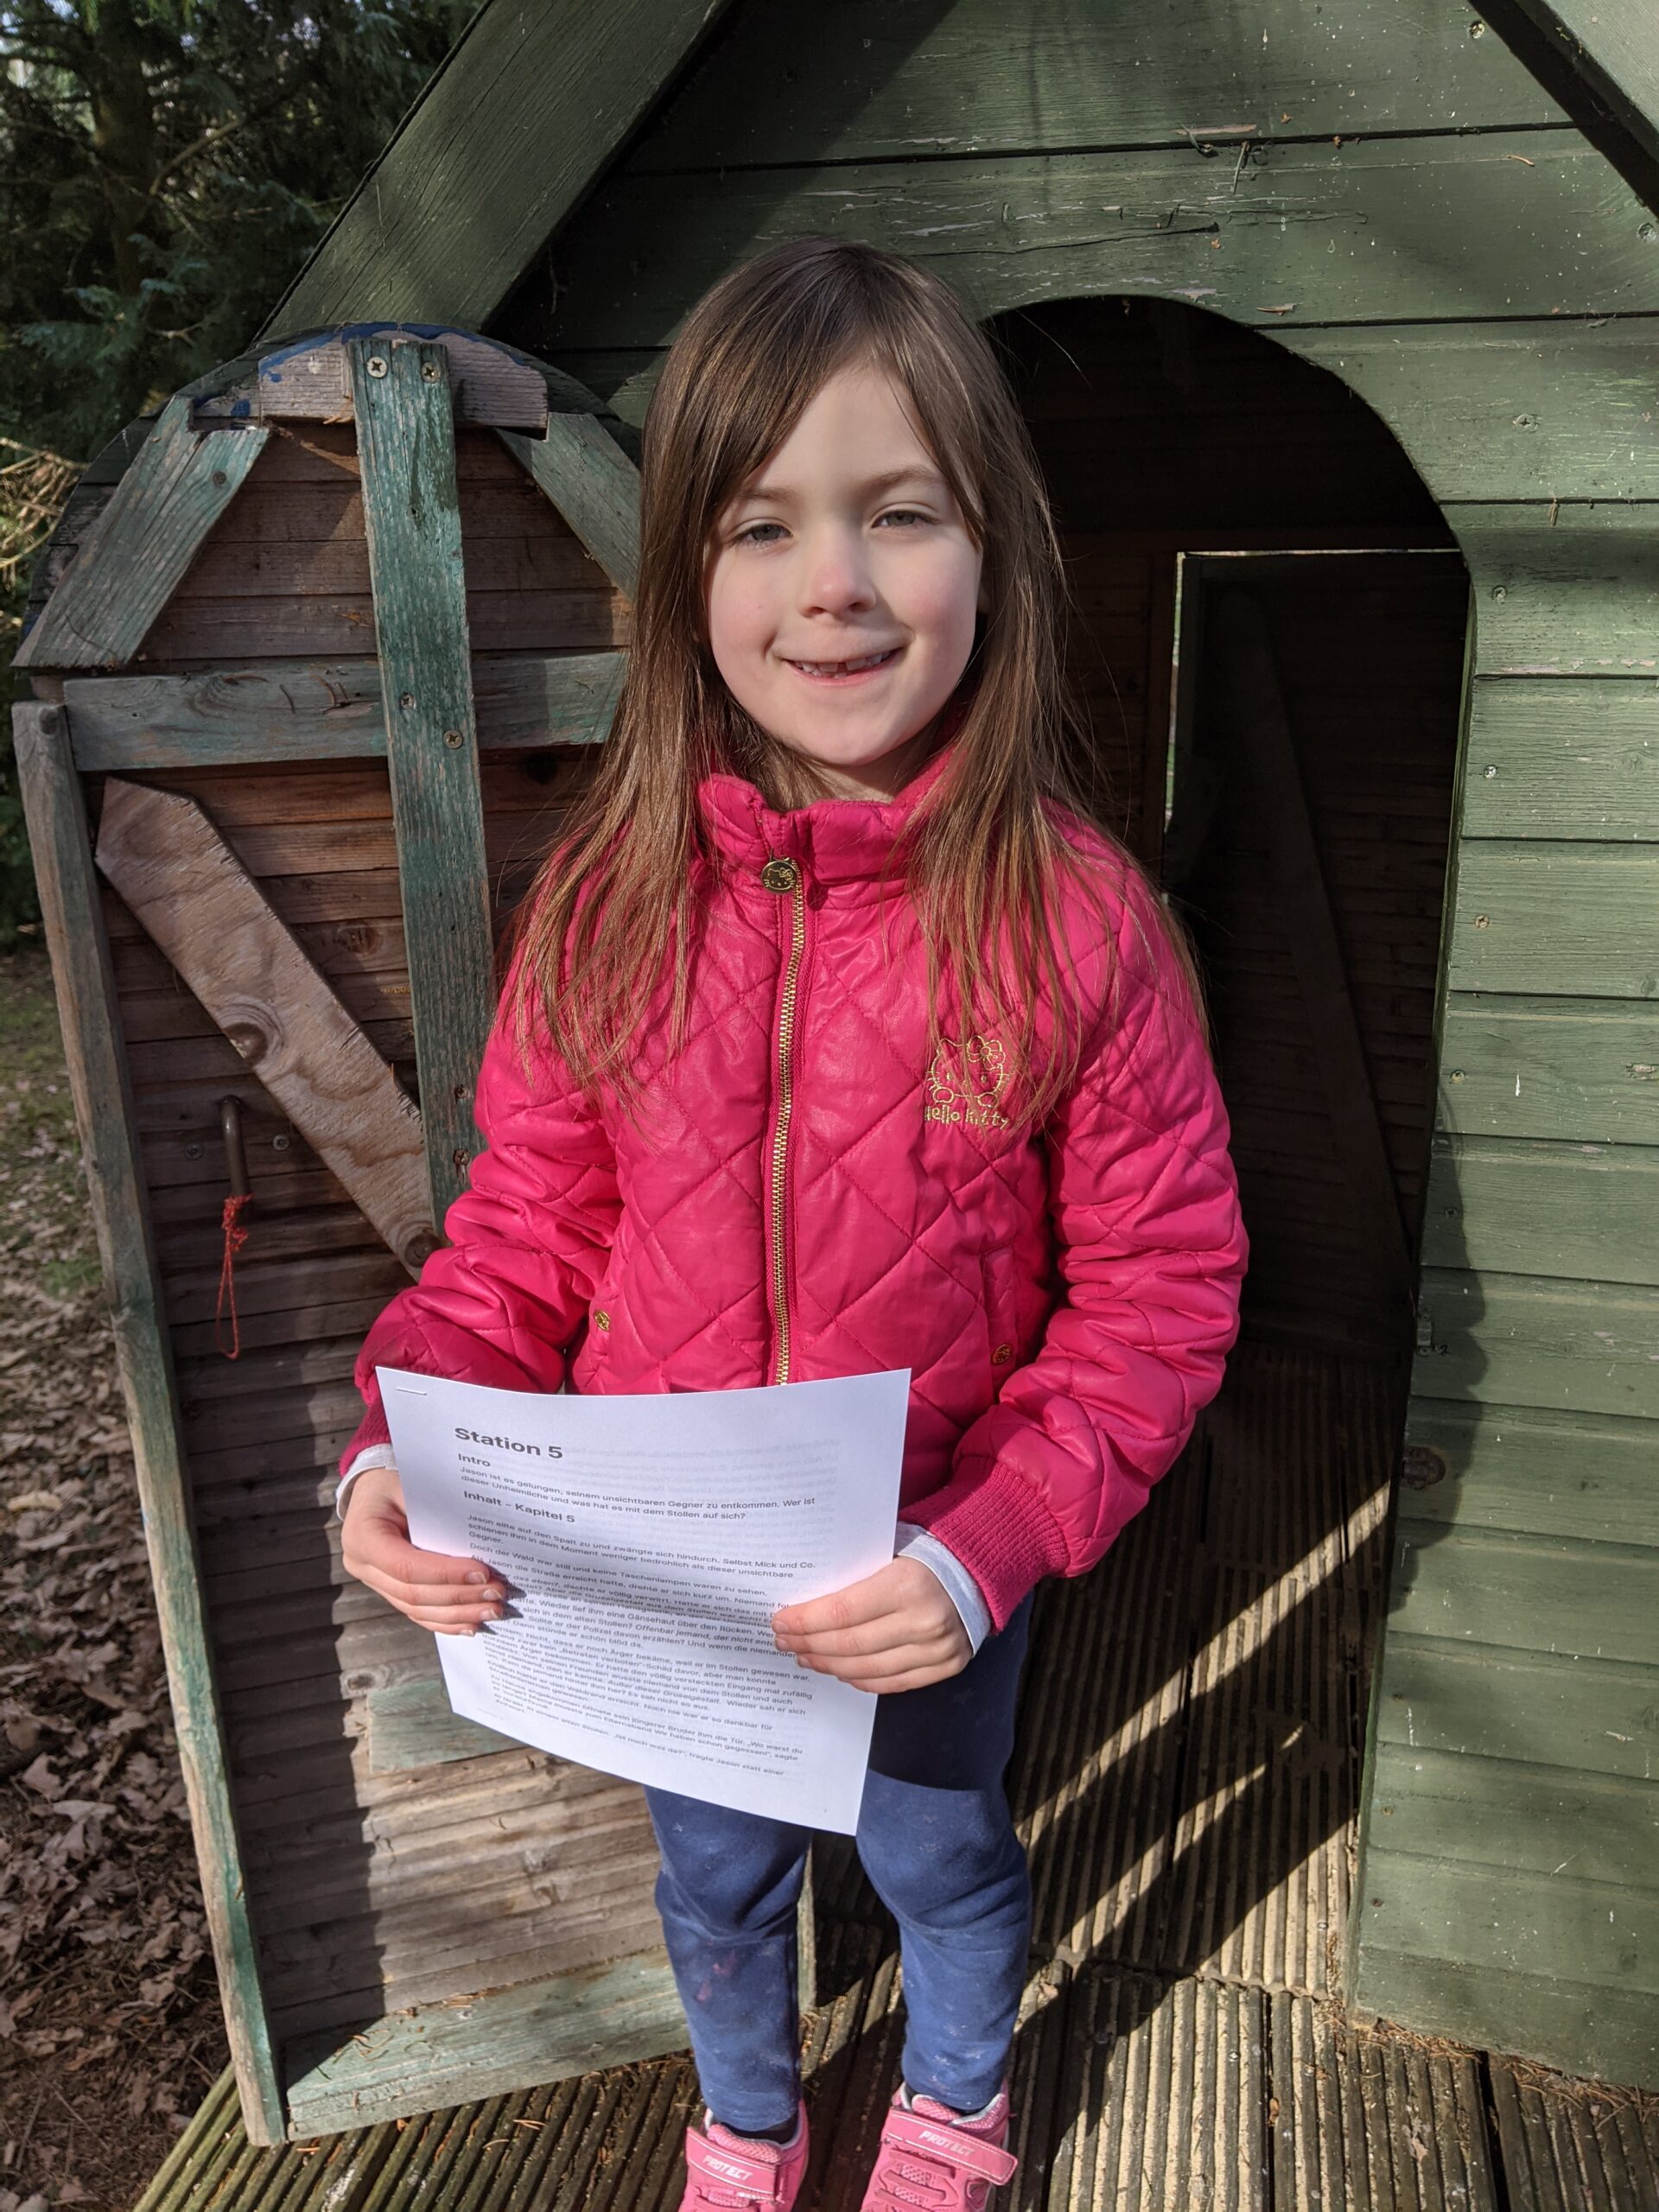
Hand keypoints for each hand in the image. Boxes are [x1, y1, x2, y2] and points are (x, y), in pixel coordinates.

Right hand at [340, 1464, 506, 1635]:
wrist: (374, 1490)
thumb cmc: (397, 1482)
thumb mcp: (413, 1485)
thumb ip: (438, 1511)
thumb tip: (481, 1540)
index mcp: (363, 1535)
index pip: (406, 1565)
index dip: (445, 1573)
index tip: (483, 1573)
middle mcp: (362, 1564)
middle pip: (414, 1593)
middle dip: (459, 1596)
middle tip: (496, 1594)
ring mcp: (373, 1582)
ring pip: (417, 1609)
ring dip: (457, 1614)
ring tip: (491, 1611)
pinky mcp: (388, 1590)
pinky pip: (416, 1612)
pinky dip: (445, 1620)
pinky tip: (470, 1624)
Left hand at [771, 1556, 970, 1693]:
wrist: (976, 1570)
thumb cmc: (922, 1555)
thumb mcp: (889, 1551)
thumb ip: (854, 1575)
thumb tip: (804, 1598)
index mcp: (906, 1583)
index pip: (841, 1612)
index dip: (805, 1621)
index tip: (780, 1622)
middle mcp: (923, 1620)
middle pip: (850, 1645)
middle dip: (809, 1644)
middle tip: (784, 1642)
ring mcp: (937, 1649)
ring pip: (867, 1669)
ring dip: (828, 1665)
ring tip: (805, 1657)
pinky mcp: (945, 1666)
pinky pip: (892, 1683)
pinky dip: (860, 1679)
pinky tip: (838, 1670)